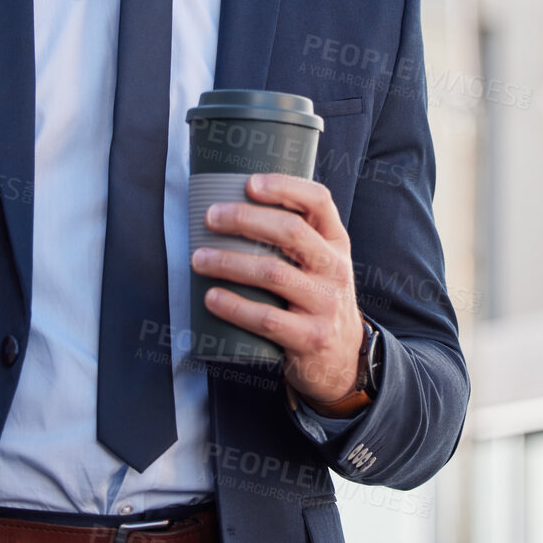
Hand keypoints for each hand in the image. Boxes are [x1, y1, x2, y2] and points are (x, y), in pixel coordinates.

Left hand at [191, 172, 364, 405]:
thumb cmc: (317, 300)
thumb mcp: (321, 265)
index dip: (285, 187)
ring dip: (229, 262)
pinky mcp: (310, 337)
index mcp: (337, 242)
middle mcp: (335, 269)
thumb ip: (295, 239)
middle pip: (292, 232)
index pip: (319, 201)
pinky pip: (267, 318)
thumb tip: (233, 204)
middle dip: (245, 220)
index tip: (249, 183)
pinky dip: (235, 306)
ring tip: (199, 259)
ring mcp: (325, 304)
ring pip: (274, 273)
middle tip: (210, 217)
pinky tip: (212, 298)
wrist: (343, 359)